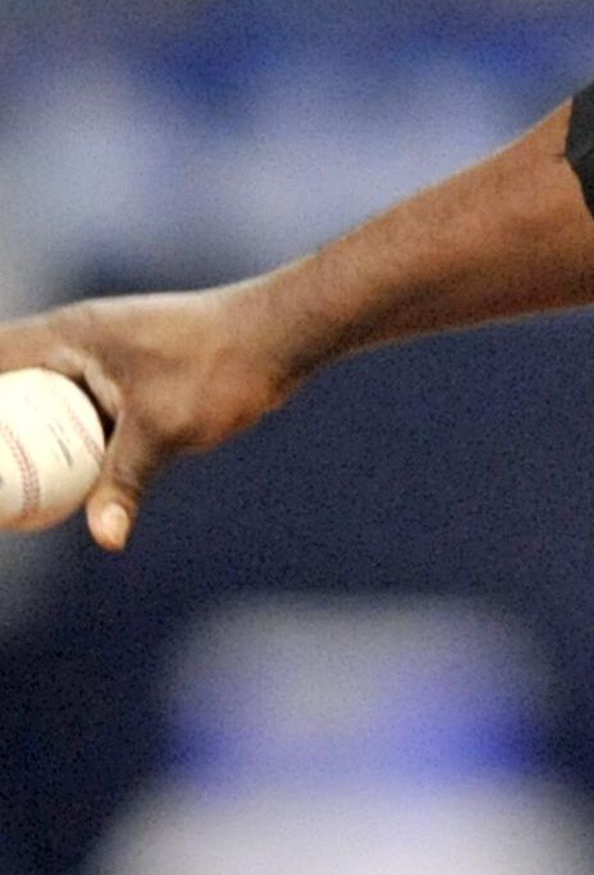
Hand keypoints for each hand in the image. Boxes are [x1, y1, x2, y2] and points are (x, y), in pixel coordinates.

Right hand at [0, 282, 304, 550]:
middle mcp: (77, 342)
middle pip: (13, 386)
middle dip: (4, 426)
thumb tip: (106, 538)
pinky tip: (63, 477)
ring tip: (18, 484)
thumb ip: (125, 479)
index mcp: (67, 337)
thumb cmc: (221, 366)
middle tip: (5, 482)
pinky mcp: (129, 377)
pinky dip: (66, 437)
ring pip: (46, 400)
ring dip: (28, 433)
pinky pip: (80, 409)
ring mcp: (103, 359)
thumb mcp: (165, 427)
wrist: (284, 335)